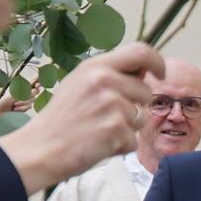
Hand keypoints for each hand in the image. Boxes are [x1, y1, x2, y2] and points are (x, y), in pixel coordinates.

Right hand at [0, 45, 164, 194]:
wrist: (40, 149)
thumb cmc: (60, 120)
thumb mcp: (79, 84)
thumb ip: (109, 75)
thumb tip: (144, 71)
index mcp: (95, 66)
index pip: (140, 51)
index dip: (157, 62)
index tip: (160, 74)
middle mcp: (104, 81)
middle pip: (145, 91)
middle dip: (135, 108)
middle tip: (107, 118)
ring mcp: (111, 105)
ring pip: (141, 118)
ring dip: (126, 130)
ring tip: (98, 131)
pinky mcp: (116, 129)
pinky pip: (133, 141)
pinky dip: (119, 148)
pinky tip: (97, 145)